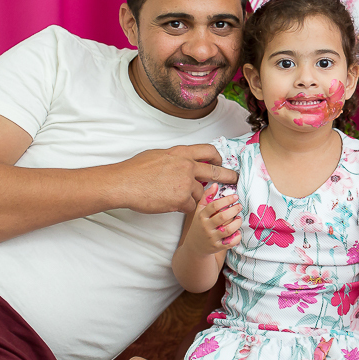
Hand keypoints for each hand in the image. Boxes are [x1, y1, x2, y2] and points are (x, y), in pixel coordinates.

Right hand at [118, 144, 238, 213]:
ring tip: (175, 196)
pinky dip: (183, 208)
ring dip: (194, 198)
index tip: (221, 163)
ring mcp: (185, 183)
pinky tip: (171, 205)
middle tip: (235, 180)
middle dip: (228, 177)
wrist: (123, 184)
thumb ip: (175, 159)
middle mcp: (187, 166)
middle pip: (216, 173)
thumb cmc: (134, 170)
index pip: (209, 151)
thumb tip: (182, 161)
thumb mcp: (158, 155)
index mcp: (181, 153)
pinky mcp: (181, 200)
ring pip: (201, 194)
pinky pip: (190, 207)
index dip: (218, 158)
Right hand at [182, 183, 241, 255]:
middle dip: (234, 210)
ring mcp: (211, 238)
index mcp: (201, 216)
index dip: (227, 200)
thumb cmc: (199, 225)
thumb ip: (206, 197)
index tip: (235, 197)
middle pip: (223, 217)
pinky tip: (237, 232)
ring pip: (228, 229)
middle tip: (239, 206)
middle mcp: (206, 227)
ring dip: (237, 223)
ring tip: (239, 218)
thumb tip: (215, 184)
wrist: (194, 246)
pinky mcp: (217, 247)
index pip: (214, 206)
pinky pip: (230, 242)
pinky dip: (237, 237)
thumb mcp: (199, 211)